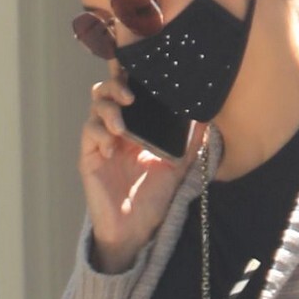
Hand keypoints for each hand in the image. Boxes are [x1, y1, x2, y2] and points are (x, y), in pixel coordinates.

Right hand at [80, 63, 193, 271]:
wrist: (136, 231)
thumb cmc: (154, 199)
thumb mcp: (177, 166)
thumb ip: (190, 141)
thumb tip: (209, 116)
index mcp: (136, 126)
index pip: (129, 91)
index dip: (130, 76)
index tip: (142, 68)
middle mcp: (116, 129)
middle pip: (107, 91)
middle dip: (116, 84)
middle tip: (131, 95)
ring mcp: (101, 142)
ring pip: (95, 107)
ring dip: (108, 109)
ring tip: (122, 126)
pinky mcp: (89, 158)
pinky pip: (88, 134)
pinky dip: (99, 134)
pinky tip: (113, 145)